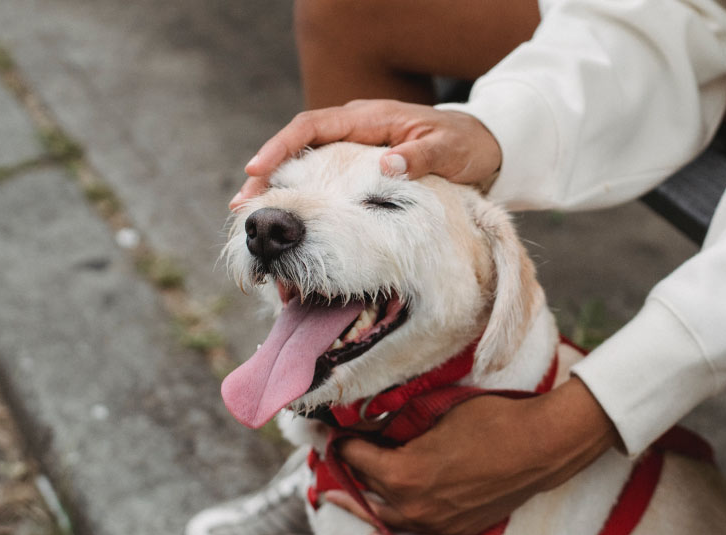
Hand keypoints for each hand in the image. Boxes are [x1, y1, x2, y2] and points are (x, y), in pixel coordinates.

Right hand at [230, 100, 502, 207]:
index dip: (282, 147)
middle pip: (298, 147)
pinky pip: (324, 181)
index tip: (257, 169)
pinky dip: (305, 200)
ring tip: (255, 217)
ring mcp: (354, 150)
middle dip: (269, 173)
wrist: (482, 148)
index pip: (312, 126)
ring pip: (307, 165)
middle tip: (243, 205)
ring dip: (282, 190)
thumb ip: (420, 158)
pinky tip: (292, 224)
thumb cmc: (464, 146)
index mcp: (369, 118)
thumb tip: (387, 165)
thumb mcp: (448, 151)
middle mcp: (354, 130)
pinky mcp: (359, 170)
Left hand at [323, 377, 621, 534]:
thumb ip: (402, 425)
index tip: (334, 431)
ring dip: (360, 506)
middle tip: (330, 461)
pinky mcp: (456, 533)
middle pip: (363, 492)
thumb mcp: (437, 413)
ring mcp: (434, 524)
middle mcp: (411, 506)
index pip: (355, 456)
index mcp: (401, 473)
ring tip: (340, 496)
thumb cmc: (491, 421)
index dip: (342, 440)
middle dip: (345, 473)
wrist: (538, 446)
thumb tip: (377, 424)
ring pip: (383, 521)